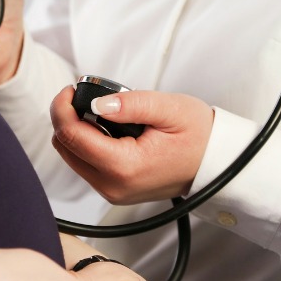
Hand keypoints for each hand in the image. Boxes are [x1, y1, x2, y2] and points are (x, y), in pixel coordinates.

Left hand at [49, 86, 213, 203]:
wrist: (218, 164)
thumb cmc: (199, 136)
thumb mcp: (169, 109)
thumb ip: (130, 104)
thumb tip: (96, 103)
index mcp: (125, 166)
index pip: (71, 136)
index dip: (62, 108)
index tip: (71, 88)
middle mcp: (113, 185)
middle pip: (65, 147)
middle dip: (67, 117)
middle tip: (84, 95)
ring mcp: (112, 191)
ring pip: (71, 156)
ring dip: (77, 129)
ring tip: (100, 111)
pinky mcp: (113, 190)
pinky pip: (85, 164)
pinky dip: (88, 142)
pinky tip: (106, 128)